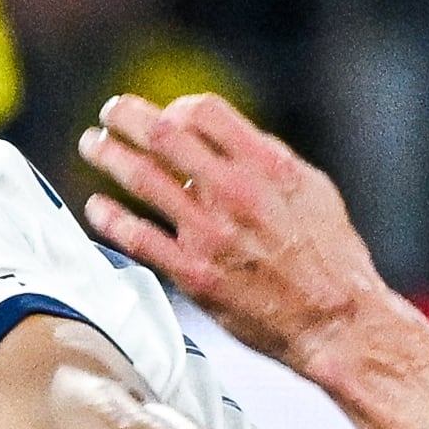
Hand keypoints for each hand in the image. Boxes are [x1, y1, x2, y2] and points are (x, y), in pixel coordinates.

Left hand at [77, 94, 389, 374]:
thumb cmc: (331, 256)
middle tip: (111, 112)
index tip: (167, 115)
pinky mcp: (194, 274)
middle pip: (164, 135)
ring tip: (93, 146)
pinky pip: (139, 238)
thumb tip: (229, 139)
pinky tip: (96, 207)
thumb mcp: (313, 190)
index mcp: (267, 166)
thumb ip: (269, 160)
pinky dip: (110, 217)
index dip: (177, 106)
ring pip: (143, 179)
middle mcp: (234, 192)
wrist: (335, 321)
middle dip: (128, 117)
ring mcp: (210, 234)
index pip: (204, 112)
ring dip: (110, 156)